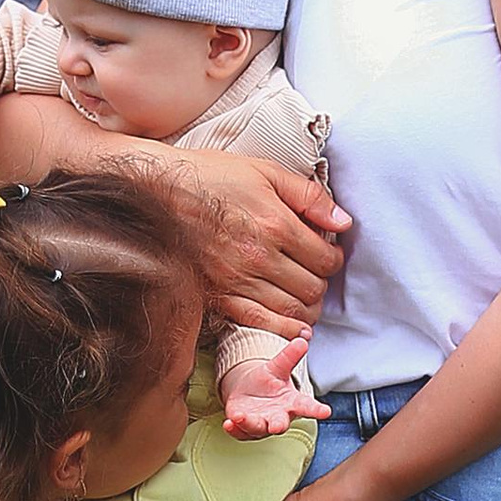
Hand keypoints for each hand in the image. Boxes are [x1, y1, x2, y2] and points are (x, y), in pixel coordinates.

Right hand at [151, 148, 348, 336]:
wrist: (157, 190)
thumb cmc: (210, 176)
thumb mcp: (265, 171)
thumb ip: (309, 195)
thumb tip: (343, 222)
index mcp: (276, 225)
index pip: (325, 259)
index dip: (333, 259)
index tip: (327, 254)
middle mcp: (259, 258)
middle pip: (312, 289)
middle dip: (321, 283)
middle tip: (315, 274)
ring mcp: (237, 281)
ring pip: (292, 311)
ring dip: (307, 308)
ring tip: (305, 296)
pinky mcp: (217, 295)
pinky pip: (260, 323)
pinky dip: (283, 329)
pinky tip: (293, 326)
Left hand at [218, 335, 332, 440]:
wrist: (249, 392)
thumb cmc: (269, 382)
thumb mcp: (278, 367)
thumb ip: (289, 356)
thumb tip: (302, 340)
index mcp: (292, 402)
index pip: (307, 406)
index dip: (317, 409)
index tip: (326, 411)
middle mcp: (278, 416)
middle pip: (281, 423)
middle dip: (278, 425)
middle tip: (277, 427)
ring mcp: (261, 424)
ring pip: (258, 428)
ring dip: (249, 424)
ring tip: (239, 417)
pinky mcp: (244, 427)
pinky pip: (240, 432)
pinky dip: (234, 429)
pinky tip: (228, 423)